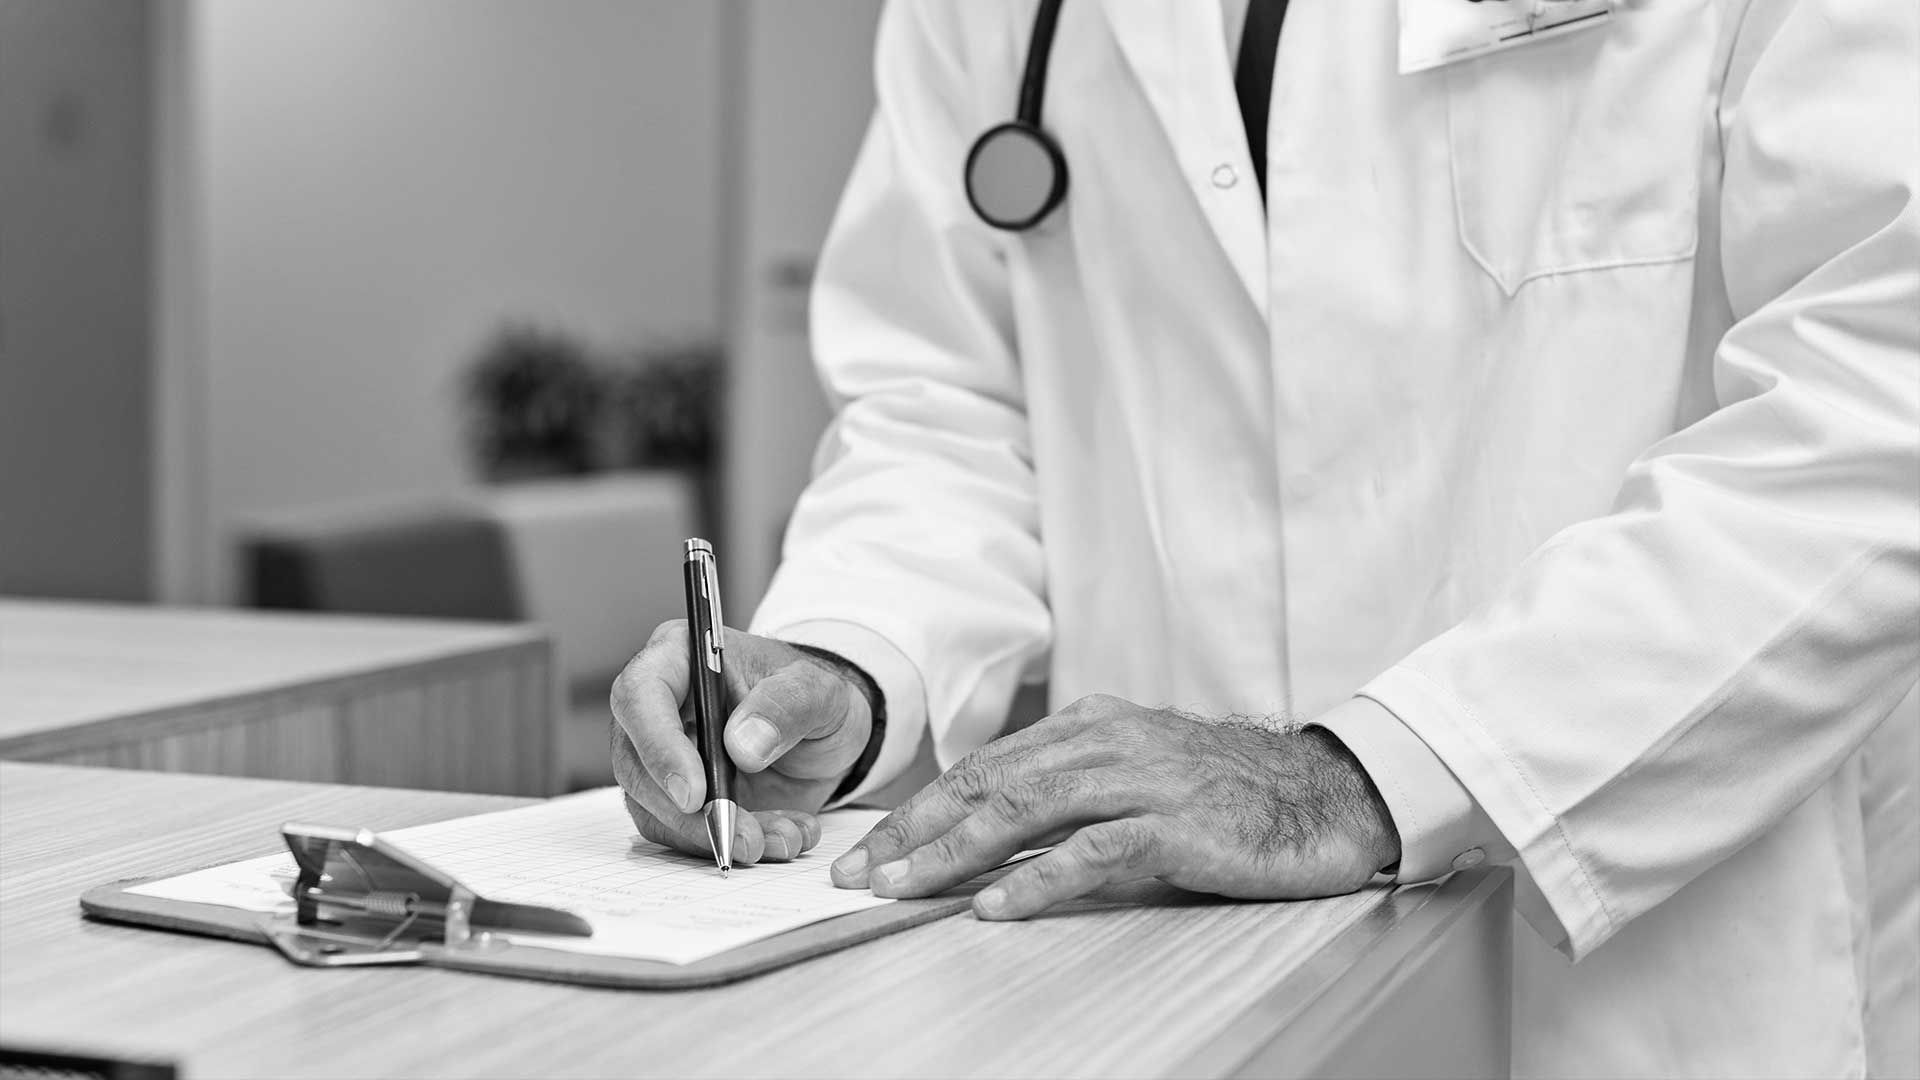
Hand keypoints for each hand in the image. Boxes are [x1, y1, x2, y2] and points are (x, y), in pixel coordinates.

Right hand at [610, 621, 874, 865]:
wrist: (824, 736)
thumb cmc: (811, 698)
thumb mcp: (820, 691)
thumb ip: (788, 706)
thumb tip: (740, 745)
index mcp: (680, 657)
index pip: (640, 695)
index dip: (658, 746)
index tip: (696, 794)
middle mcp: (657, 706)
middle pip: (636, 764)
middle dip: (691, 814)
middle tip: (746, 839)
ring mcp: (658, 757)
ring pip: (655, 810)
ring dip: (716, 836)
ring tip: (783, 837)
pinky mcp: (672, 799)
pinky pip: (681, 835)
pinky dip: (728, 846)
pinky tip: (779, 838)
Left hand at [830, 694, 1398, 917]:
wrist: (1328, 795)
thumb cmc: (1228, 796)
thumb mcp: (1138, 777)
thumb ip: (1071, 793)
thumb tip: (986, 841)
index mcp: (1092, 726)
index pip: (985, 768)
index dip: (919, 810)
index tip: (868, 851)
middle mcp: (1108, 742)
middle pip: (989, 783)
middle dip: (915, 830)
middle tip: (860, 873)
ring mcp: (1143, 779)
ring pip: (1026, 809)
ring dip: (955, 852)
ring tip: (904, 887)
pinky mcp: (1178, 823)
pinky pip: (1094, 850)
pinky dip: (1038, 879)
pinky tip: (996, 905)